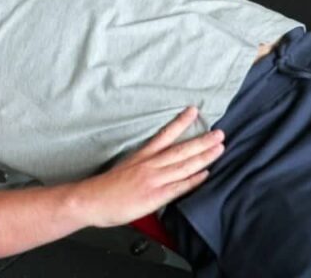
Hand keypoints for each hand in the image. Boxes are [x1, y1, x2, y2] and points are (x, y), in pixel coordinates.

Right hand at [75, 106, 224, 227]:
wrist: (91, 200)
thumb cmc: (104, 187)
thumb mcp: (124, 168)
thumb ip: (141, 166)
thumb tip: (155, 166)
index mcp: (141, 156)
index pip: (165, 135)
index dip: (180, 122)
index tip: (194, 111)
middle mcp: (150, 165)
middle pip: (181, 149)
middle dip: (202, 141)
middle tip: (220, 133)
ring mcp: (153, 180)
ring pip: (184, 165)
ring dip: (204, 156)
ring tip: (220, 148)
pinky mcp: (155, 195)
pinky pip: (179, 186)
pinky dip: (194, 180)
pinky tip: (206, 174)